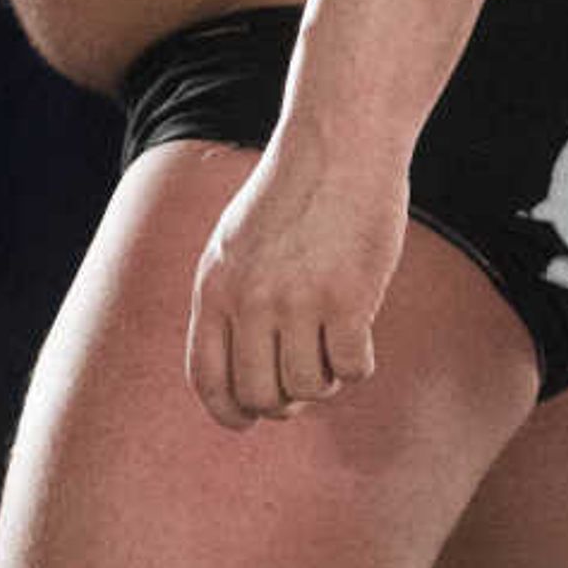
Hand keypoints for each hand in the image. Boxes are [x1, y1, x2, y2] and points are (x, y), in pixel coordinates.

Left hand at [186, 137, 407, 430]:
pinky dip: (359, 364)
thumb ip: (231, 298)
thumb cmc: (292, 194)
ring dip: (326, 380)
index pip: (206, 377)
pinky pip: (352, 369)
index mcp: (213, 287)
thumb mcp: (236, 242)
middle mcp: (248, 300)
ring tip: (332, 344)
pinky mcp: (347, 299)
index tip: (248, 421)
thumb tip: (241, 373)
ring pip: (308, 389)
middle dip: (284, 403)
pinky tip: (361, 332)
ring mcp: (296, 301)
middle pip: (260, 396)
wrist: (338, 145)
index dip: (227, 412)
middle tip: (306, 382)